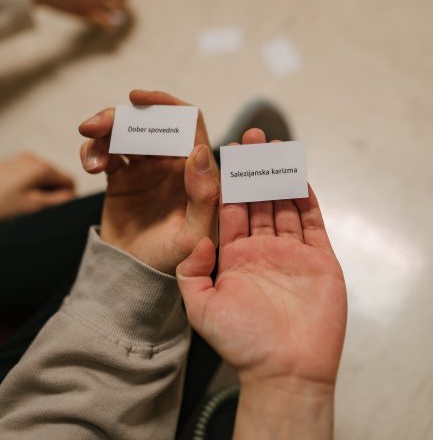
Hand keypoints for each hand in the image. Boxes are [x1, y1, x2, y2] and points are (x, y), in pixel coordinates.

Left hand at [0, 153, 74, 222]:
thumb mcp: (34, 207)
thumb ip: (61, 201)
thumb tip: (73, 197)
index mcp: (42, 167)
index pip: (70, 182)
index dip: (67, 199)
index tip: (53, 211)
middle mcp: (31, 159)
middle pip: (55, 180)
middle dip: (50, 197)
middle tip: (34, 212)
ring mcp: (16, 162)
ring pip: (40, 181)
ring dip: (36, 195)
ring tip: (19, 207)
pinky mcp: (5, 168)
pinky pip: (25, 181)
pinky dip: (23, 192)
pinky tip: (9, 202)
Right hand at [78, 89, 219, 274]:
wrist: (136, 275)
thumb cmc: (172, 259)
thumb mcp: (196, 235)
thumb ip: (206, 197)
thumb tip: (200, 150)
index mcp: (197, 171)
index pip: (188, 123)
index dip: (167, 104)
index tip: (138, 98)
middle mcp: (173, 163)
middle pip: (150, 121)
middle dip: (122, 117)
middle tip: (94, 126)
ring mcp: (147, 167)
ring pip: (125, 131)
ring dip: (103, 133)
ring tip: (92, 160)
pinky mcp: (122, 175)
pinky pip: (106, 151)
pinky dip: (93, 152)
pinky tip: (91, 168)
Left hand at [177, 129, 346, 437]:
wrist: (284, 372)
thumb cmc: (241, 343)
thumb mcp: (201, 307)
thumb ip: (191, 271)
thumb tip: (199, 238)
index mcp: (235, 255)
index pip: (230, 209)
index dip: (228, 181)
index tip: (224, 153)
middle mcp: (262, 249)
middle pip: (258, 199)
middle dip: (255, 168)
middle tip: (251, 137)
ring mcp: (291, 252)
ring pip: (284, 204)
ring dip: (279, 175)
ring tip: (274, 146)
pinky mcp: (318, 258)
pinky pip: (312, 221)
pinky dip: (306, 197)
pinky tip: (298, 175)